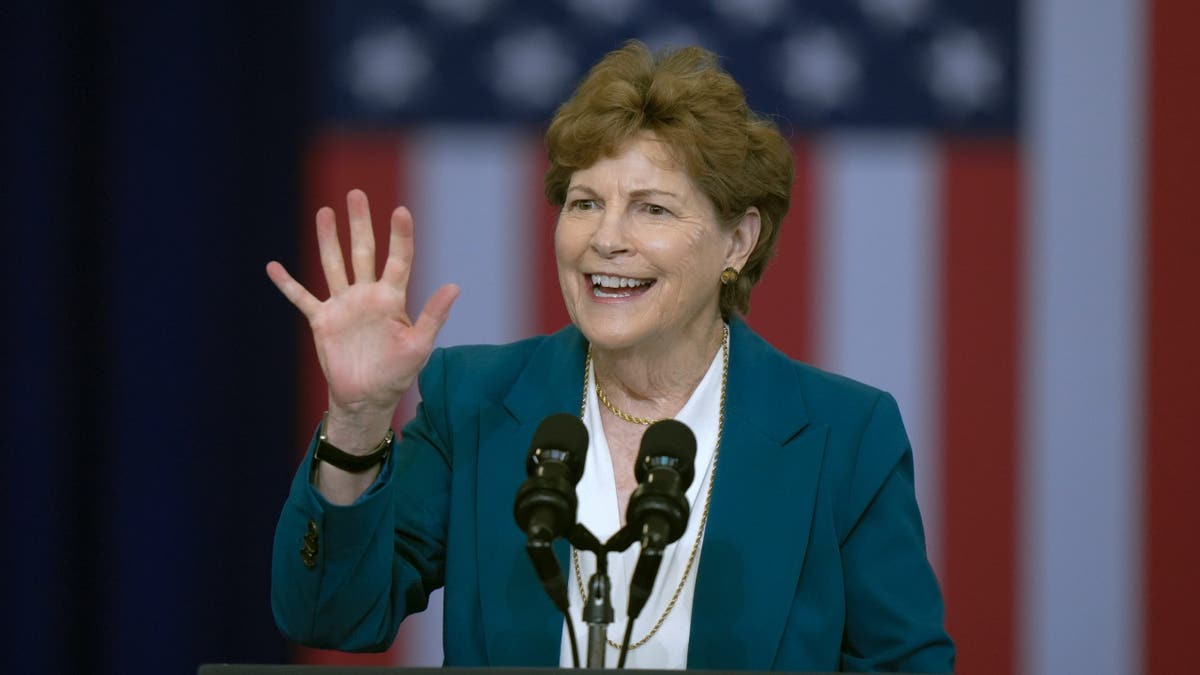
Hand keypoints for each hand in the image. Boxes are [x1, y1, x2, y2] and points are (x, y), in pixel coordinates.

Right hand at [267, 189, 458, 449]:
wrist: (368, 397)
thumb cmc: (398, 372)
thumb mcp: (420, 345)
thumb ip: (433, 315)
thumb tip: (455, 286)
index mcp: (392, 298)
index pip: (398, 260)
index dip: (400, 236)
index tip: (401, 211)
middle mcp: (367, 295)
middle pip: (362, 251)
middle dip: (359, 223)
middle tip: (356, 193)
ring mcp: (343, 305)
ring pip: (334, 265)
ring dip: (328, 239)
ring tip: (325, 211)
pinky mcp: (322, 321)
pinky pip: (302, 298)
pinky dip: (287, 284)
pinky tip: (273, 266)